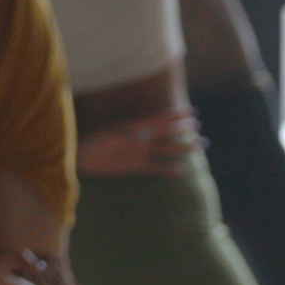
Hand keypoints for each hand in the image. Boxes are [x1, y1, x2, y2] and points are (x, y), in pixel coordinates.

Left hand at [77, 110, 200, 177]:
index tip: (191, 113)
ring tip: (199, 147)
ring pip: (166, 149)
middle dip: (182, 130)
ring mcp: (141, 152)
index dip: (175, 116)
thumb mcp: (108, 133)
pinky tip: (183, 171)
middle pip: (166, 133)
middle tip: (199, 129)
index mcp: (136, 127)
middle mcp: (142, 138)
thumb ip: (125, 133)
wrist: (84, 158)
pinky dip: (169, 169)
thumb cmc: (94, 141)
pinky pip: (156, 168)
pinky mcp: (137, 166)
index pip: (159, 119)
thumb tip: (142, 133)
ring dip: (181, 148)